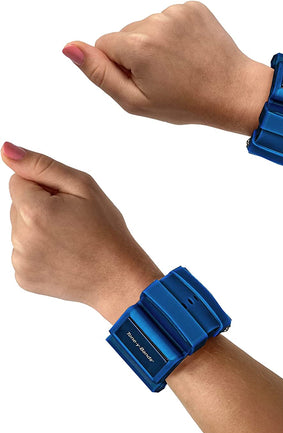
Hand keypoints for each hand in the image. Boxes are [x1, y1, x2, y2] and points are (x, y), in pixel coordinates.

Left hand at [2, 142, 161, 323]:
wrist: (118, 276)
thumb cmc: (107, 231)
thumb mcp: (84, 188)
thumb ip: (42, 166)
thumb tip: (7, 151)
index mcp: (36, 211)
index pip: (18, 182)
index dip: (45, 188)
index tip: (69, 204)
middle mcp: (22, 238)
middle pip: (17, 206)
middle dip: (40, 208)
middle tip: (73, 223)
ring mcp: (21, 261)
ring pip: (19, 230)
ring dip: (39, 229)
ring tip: (70, 241)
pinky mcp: (24, 278)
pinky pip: (23, 253)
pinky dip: (39, 251)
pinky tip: (63, 256)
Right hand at [62, 1, 272, 134]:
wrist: (232, 92)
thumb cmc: (187, 103)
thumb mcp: (137, 102)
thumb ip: (100, 75)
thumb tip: (70, 47)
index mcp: (138, 46)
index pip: (104, 45)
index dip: (120, 68)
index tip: (145, 82)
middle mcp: (155, 22)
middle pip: (125, 34)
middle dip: (137, 56)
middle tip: (165, 78)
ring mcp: (176, 12)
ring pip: (146, 26)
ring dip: (156, 45)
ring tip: (179, 67)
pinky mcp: (193, 7)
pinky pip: (168, 18)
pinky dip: (173, 35)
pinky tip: (188, 53)